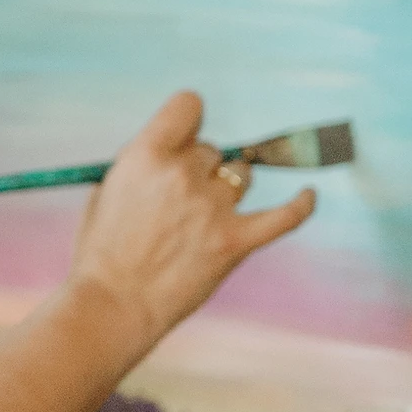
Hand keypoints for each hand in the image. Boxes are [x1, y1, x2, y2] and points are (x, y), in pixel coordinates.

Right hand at [65, 91, 316, 345]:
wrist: (112, 305)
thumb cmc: (102, 252)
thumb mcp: (107, 191)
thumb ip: (141, 164)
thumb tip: (175, 150)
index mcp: (147, 156)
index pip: (189, 106)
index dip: (187, 120)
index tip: (183, 136)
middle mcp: (183, 175)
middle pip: (212, 149)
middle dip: (198, 168)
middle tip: (177, 203)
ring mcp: (213, 208)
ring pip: (241, 175)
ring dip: (227, 188)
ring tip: (202, 219)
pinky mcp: (236, 242)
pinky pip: (286, 216)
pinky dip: (301, 204)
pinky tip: (309, 194)